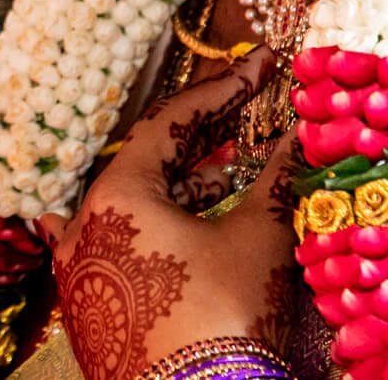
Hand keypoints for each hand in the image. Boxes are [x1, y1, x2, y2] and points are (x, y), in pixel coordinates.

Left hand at [44, 52, 296, 379]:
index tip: (261, 68)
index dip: (223, 91)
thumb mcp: (256, 241)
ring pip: (137, 207)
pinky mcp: (94, 310)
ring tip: (235, 175)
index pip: (171, 122)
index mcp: (115, 195)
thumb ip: (277, 180)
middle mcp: (86, 226)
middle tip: (252, 108)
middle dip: (207, 136)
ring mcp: (84, 272)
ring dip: (187, 187)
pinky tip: (167, 225)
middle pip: (151, 162)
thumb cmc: (222, 319)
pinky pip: (118, 250)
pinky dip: (149, 230)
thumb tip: (304, 135)